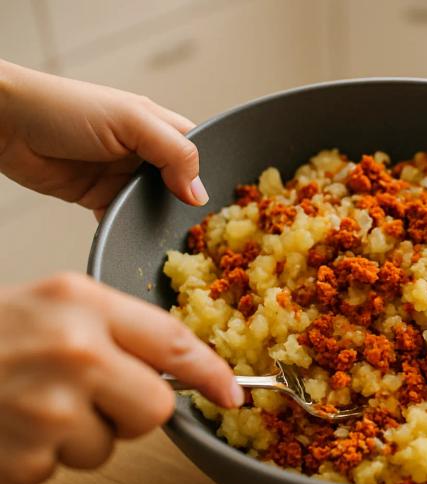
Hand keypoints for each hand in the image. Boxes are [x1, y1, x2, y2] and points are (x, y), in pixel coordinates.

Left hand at [0, 59, 207, 219]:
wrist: (5, 125)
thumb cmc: (63, 108)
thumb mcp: (132, 121)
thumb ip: (174, 153)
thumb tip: (199, 192)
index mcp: (156, 125)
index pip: (197, 149)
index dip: (205, 173)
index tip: (208, 201)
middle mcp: (141, 150)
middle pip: (178, 182)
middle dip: (183, 202)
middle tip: (194, 225)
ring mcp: (119, 174)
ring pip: (152, 204)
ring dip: (156, 218)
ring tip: (165, 232)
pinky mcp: (96, 195)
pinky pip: (122, 217)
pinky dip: (127, 228)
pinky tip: (132, 233)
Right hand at [0, 273, 242, 483]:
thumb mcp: (55, 303)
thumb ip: (119, 329)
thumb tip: (183, 370)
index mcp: (81, 303)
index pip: (173, 343)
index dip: (210, 374)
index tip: (231, 394)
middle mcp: (72, 352)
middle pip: (155, 408)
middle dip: (133, 411)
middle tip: (88, 394)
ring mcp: (48, 410)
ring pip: (109, 446)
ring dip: (80, 435)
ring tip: (35, 405)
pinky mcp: (24, 459)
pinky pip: (63, 469)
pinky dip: (43, 456)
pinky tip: (14, 427)